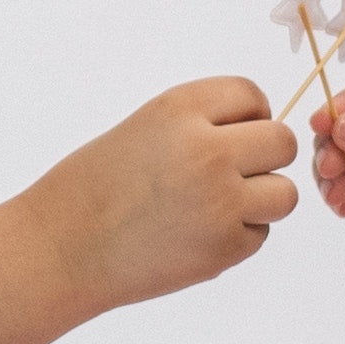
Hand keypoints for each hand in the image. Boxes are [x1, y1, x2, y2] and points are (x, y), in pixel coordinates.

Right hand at [29, 80, 298, 310]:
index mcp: (180, 110)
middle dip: (264, 158)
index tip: (229, 134)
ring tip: (217, 207)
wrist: (60, 249)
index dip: (248, 116)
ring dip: (260, 200)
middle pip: (282, 142)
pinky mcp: (222, 248)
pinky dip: (238, 236)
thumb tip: (259, 131)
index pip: (252, 94)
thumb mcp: (144, 128)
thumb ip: (200, 124)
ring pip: (284, 194)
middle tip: (230, 175)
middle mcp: (207, 151)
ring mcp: (219, 202)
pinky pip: (260, 234)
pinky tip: (196, 235)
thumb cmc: (93, 187)